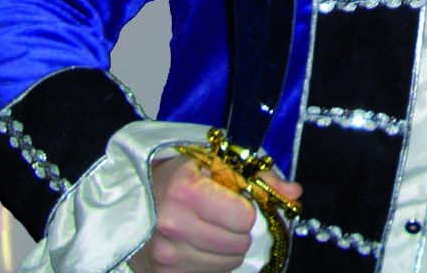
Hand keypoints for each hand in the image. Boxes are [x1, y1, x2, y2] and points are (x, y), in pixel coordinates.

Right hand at [129, 152, 301, 272]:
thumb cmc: (180, 175)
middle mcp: (172, 226)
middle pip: (238, 244)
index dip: (247, 210)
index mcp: (186, 191)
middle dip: (240, 231)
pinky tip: (199, 245)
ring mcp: (165, 255)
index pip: (245, 218)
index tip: (236, 201)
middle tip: (224, 217)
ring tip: (211, 229)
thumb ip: (260, 177)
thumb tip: (295, 194)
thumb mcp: (217, 162)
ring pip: (228, 263)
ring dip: (228, 248)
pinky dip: (212, 262)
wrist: (131, 199)